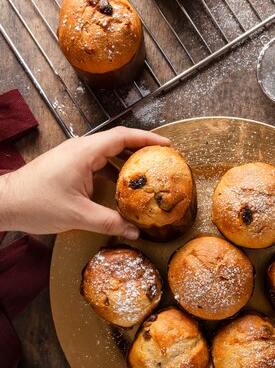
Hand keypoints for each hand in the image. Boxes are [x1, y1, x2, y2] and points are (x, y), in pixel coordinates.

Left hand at [0, 126, 170, 238]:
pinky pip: (96, 164)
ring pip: (106, 153)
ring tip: (146, 174)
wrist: (5, 203)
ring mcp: (72, 157)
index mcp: (84, 152)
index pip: (122, 137)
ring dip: (126, 162)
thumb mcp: (78, 216)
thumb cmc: (36, 203)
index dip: (146, 139)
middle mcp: (79, 149)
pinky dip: (112, 171)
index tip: (166, 145)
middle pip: (117, 142)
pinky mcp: (67, 166)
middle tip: (161, 160)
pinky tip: (120, 187)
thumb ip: (109, 222)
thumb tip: (134, 230)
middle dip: (140, 150)